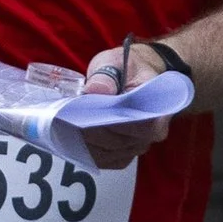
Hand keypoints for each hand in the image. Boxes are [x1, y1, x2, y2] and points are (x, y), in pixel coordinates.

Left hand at [69, 44, 177, 169]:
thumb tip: (96, 90)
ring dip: (85, 141)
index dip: (117, 123)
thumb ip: (106, 75)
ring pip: (108, 153)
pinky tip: (71, 137)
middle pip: (120, 141)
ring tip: (65, 125)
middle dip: (92, 130)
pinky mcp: (123, 154)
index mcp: (157, 107)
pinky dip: (86, 150)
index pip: (144, 126)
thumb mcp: (115, 62)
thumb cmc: (126, 68)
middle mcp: (152, 132)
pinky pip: (104, 159)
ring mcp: (137, 146)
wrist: (134, 77)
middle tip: (67, 118)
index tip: (92, 114)